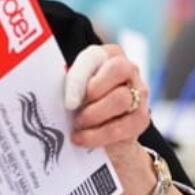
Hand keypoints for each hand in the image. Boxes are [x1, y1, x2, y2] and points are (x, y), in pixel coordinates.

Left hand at [64, 44, 150, 160]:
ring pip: (121, 98)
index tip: (68, 101)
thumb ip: (68, 85)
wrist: (103, 136)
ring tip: (78, 124)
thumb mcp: (72, 90)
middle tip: (74, 109)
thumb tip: (52, 93)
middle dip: (93, 91)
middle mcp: (128, 69)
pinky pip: (123, 126)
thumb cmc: (81, 105)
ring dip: (94, 115)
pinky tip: (82, 139)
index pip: (95, 56)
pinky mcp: (142, 118)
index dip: (79, 77)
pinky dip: (99, 135)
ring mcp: (139, 93)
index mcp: (108, 55)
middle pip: (118, 70)